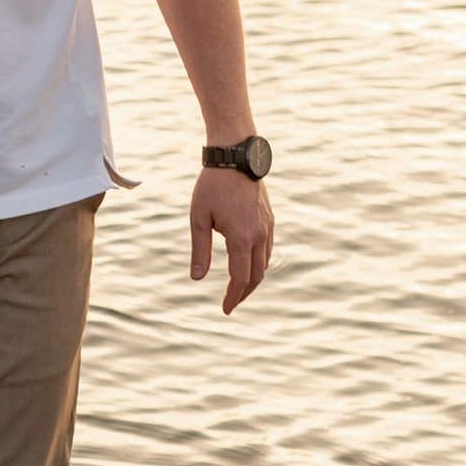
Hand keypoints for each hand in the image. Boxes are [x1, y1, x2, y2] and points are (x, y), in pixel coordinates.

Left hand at [190, 167, 273, 314]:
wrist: (235, 156)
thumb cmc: (212, 185)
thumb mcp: (199, 218)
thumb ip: (200, 250)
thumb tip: (197, 278)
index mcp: (241, 238)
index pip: (240, 278)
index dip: (233, 297)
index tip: (225, 309)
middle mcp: (259, 235)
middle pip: (256, 275)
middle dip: (244, 293)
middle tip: (231, 303)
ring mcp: (267, 226)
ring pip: (264, 262)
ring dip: (252, 278)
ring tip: (238, 287)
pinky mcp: (269, 218)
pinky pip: (267, 248)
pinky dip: (258, 262)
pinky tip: (247, 262)